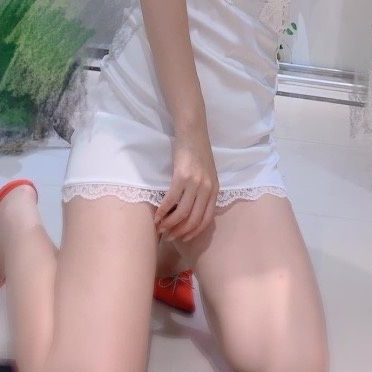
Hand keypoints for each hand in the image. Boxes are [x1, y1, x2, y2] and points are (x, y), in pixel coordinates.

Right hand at [154, 127, 218, 242]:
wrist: (194, 133)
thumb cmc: (198, 153)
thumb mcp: (208, 175)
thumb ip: (204, 192)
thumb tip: (192, 212)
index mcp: (215, 191)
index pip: (206, 220)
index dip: (194, 232)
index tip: (183, 238)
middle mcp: (207, 189)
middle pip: (193, 219)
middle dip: (180, 232)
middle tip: (169, 236)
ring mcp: (195, 183)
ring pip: (182, 213)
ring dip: (169, 224)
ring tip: (161, 228)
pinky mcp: (182, 176)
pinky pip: (171, 200)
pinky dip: (162, 211)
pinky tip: (156, 216)